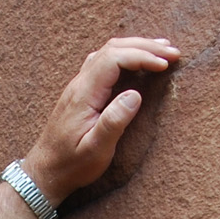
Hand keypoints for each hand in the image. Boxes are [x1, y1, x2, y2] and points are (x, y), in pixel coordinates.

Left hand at [21, 35, 181, 203]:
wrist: (45, 172)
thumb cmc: (72, 164)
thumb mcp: (95, 149)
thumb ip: (114, 121)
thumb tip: (135, 94)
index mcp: (84, 94)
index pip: (113, 59)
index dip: (141, 56)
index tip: (165, 64)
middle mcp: (80, 84)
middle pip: (112, 49)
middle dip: (145, 46)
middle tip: (174, 53)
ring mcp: (80, 86)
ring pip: (108, 52)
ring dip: (136, 48)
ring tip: (163, 51)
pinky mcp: (82, 92)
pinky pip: (104, 63)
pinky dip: (126, 56)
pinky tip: (139, 62)